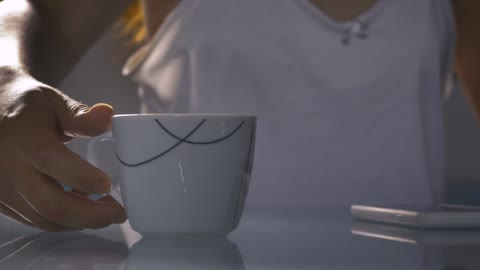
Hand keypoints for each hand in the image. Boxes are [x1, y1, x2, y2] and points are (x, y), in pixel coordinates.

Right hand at [0, 67, 125, 230]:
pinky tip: (83, 205)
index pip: (52, 162)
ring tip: (107, 209)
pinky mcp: (2, 203)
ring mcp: (2, 190)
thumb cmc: (26, 107)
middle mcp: (8, 168)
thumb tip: (107, 115)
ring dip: (81, 220)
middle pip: (51, 205)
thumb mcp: (53, 101)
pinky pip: (36, 220)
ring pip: (45, 219)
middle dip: (91, 215)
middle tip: (119, 212)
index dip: (83, 177)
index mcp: (23, 137)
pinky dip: (65, 220)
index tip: (108, 184)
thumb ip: (79, 114)